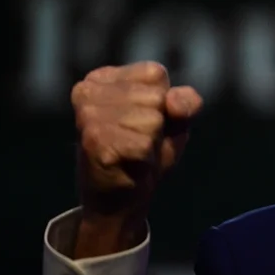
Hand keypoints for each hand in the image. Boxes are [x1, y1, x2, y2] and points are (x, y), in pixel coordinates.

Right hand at [70, 61, 201, 256]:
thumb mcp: (175, 121)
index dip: (164, 103)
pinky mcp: (93, 142)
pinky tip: (128, 165)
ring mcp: (88, 116)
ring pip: (152, 120)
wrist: (121, 200)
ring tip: (132, 153)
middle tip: (137, 142)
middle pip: (156, 98)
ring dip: (150, 144)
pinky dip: (145, 160)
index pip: (155, 74)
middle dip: (158, 125)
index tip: (145, 121)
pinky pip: (143, 145)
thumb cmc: (147, 152)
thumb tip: (172, 102)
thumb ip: (186, 103)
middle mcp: (88, 90)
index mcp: (104, 77)